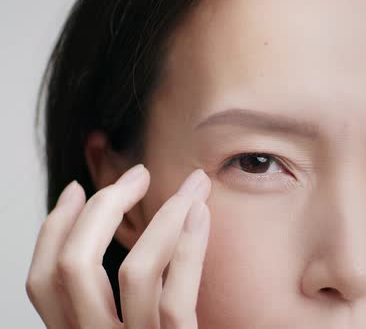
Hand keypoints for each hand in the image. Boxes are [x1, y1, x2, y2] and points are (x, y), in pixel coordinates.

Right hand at [26, 164, 210, 328]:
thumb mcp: (132, 321)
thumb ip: (114, 296)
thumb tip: (109, 229)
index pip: (43, 281)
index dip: (56, 228)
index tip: (78, 188)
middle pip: (75, 266)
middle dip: (106, 206)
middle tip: (139, 173)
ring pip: (133, 273)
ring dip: (166, 216)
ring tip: (194, 185)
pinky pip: (175, 300)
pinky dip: (188, 248)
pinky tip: (200, 213)